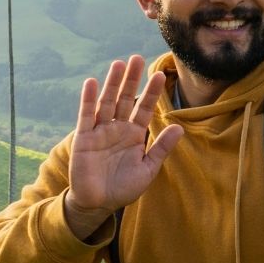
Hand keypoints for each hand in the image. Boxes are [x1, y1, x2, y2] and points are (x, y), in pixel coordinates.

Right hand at [66, 56, 182, 227]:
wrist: (99, 204)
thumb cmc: (123, 188)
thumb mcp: (147, 169)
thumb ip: (161, 148)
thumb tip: (180, 127)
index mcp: (134, 135)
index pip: (145, 109)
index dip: (152, 93)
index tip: (161, 75)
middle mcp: (117, 129)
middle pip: (125, 99)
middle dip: (131, 80)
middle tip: (137, 58)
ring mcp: (100, 132)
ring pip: (107, 102)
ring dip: (112, 84)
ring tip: (119, 64)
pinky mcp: (84, 138)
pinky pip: (86, 116)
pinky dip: (89, 100)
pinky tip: (92, 83)